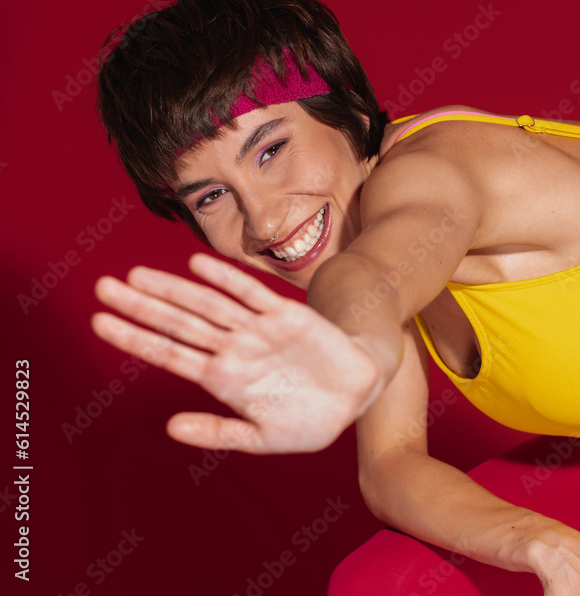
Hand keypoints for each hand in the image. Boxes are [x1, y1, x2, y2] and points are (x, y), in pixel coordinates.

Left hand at [91, 253, 380, 453]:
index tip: (100, 323)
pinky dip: (225, 280)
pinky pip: (251, 295)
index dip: (134, 337)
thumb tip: (170, 428)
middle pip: (179, 323)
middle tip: (101, 287)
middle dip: (140, 306)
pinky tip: (197, 266)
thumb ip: (219, 433)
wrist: (355, 395)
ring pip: (207, 305)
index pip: (168, 353)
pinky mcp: (286, 315)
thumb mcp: (262, 438)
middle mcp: (233, 349)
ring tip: (136, 276)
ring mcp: (256, 330)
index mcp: (222, 379)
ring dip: (173, 290)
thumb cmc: (308, 419)